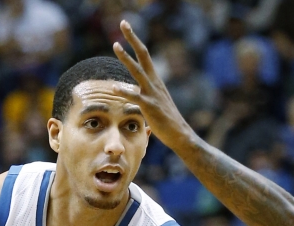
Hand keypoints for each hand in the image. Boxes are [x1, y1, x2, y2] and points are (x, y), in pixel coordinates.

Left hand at [112, 21, 193, 148]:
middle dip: (133, 38)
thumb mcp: (155, 103)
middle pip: (143, 55)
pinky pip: (136, 97)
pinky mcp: (151, 107)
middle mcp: (154, 83)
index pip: (144, 55)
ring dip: (126, 58)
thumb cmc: (167, 122)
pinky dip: (124, 92)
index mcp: (155, 80)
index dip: (135, 41)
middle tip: (123, 23)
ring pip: (138, 72)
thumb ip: (145, 96)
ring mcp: (153, 94)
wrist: (180, 135)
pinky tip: (113, 87)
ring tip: (115, 46)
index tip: (126, 27)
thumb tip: (135, 94)